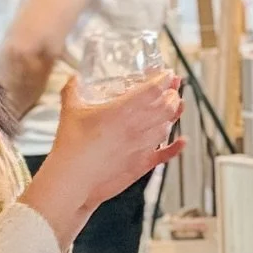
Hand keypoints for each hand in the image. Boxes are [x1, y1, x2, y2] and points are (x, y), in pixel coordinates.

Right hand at [23, 73, 183, 252]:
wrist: (73, 178)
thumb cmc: (72, 145)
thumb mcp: (70, 110)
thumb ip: (72, 90)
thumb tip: (74, 78)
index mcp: (123, 110)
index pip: (153, 90)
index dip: (164, 79)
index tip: (167, 74)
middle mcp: (138, 126)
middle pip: (167, 106)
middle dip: (172, 95)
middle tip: (172, 89)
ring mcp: (143, 145)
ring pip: (167, 126)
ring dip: (173, 115)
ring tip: (175, 107)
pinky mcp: (142, 163)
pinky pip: (166, 154)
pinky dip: (177, 147)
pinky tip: (183, 141)